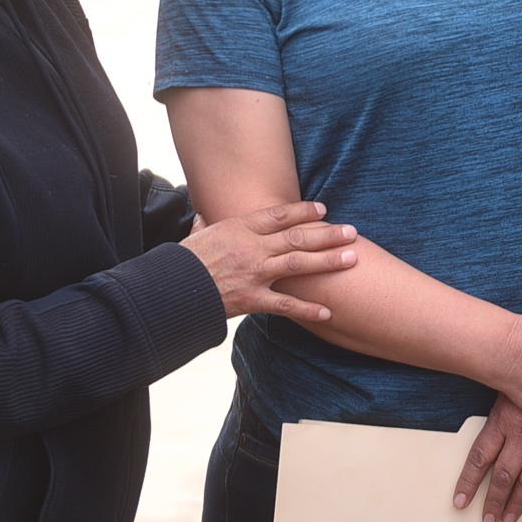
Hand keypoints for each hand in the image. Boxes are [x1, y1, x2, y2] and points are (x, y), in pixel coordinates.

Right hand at [181, 202, 359, 321]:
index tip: (323, 209)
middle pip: (297, 237)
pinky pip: (286, 306)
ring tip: (352, 258)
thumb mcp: (195, 236)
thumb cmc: (181, 262)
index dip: (303, 211)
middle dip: (327, 234)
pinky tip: (329, 313)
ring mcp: (254, 274)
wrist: (169, 290)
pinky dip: (308, 310)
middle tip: (352, 231)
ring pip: (299, 264)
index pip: (279, 215)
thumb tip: (203, 216)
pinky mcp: (252, 300)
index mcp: (239, 228)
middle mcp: (252, 248)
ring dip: (328, 261)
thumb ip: (204, 226)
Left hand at [453, 397, 521, 521]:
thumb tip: (474, 416)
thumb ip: (493, 404)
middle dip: (493, 501)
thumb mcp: (507, 382)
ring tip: (507, 519)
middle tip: (487, 520)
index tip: (460, 501)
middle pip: (502, 475)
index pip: (480, 458)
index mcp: (504, 420)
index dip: (468, 482)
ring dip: (517, 502)